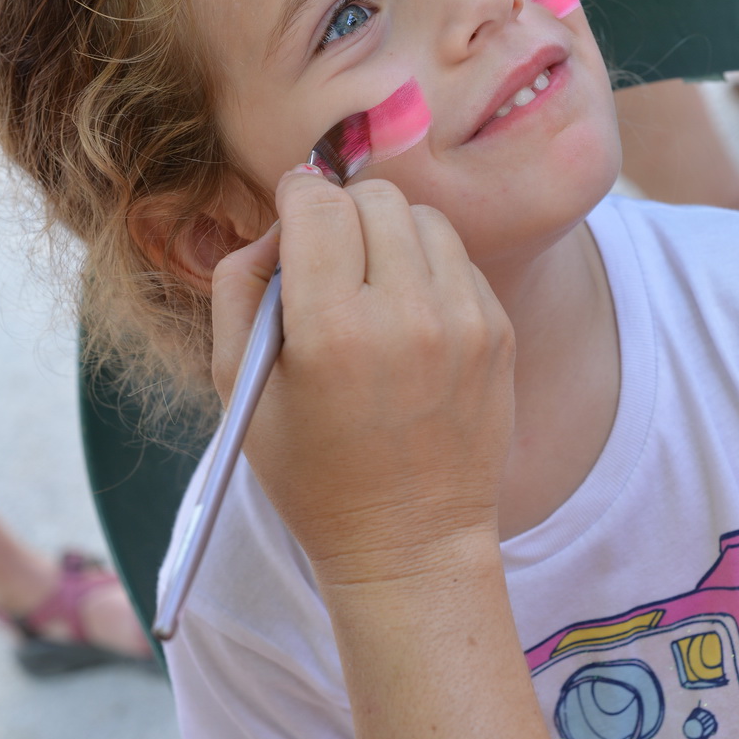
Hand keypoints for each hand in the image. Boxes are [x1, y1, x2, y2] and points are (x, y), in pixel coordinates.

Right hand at [212, 169, 514, 586]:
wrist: (410, 542)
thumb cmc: (312, 471)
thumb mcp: (240, 384)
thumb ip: (239, 286)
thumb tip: (276, 226)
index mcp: (332, 330)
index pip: (318, 202)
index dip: (294, 201)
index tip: (291, 224)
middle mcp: (407, 316)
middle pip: (374, 196)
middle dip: (341, 215)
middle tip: (328, 263)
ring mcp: (465, 322)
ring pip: (423, 217)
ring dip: (389, 235)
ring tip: (371, 291)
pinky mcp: (500, 333)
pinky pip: (458, 259)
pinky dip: (428, 271)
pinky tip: (409, 322)